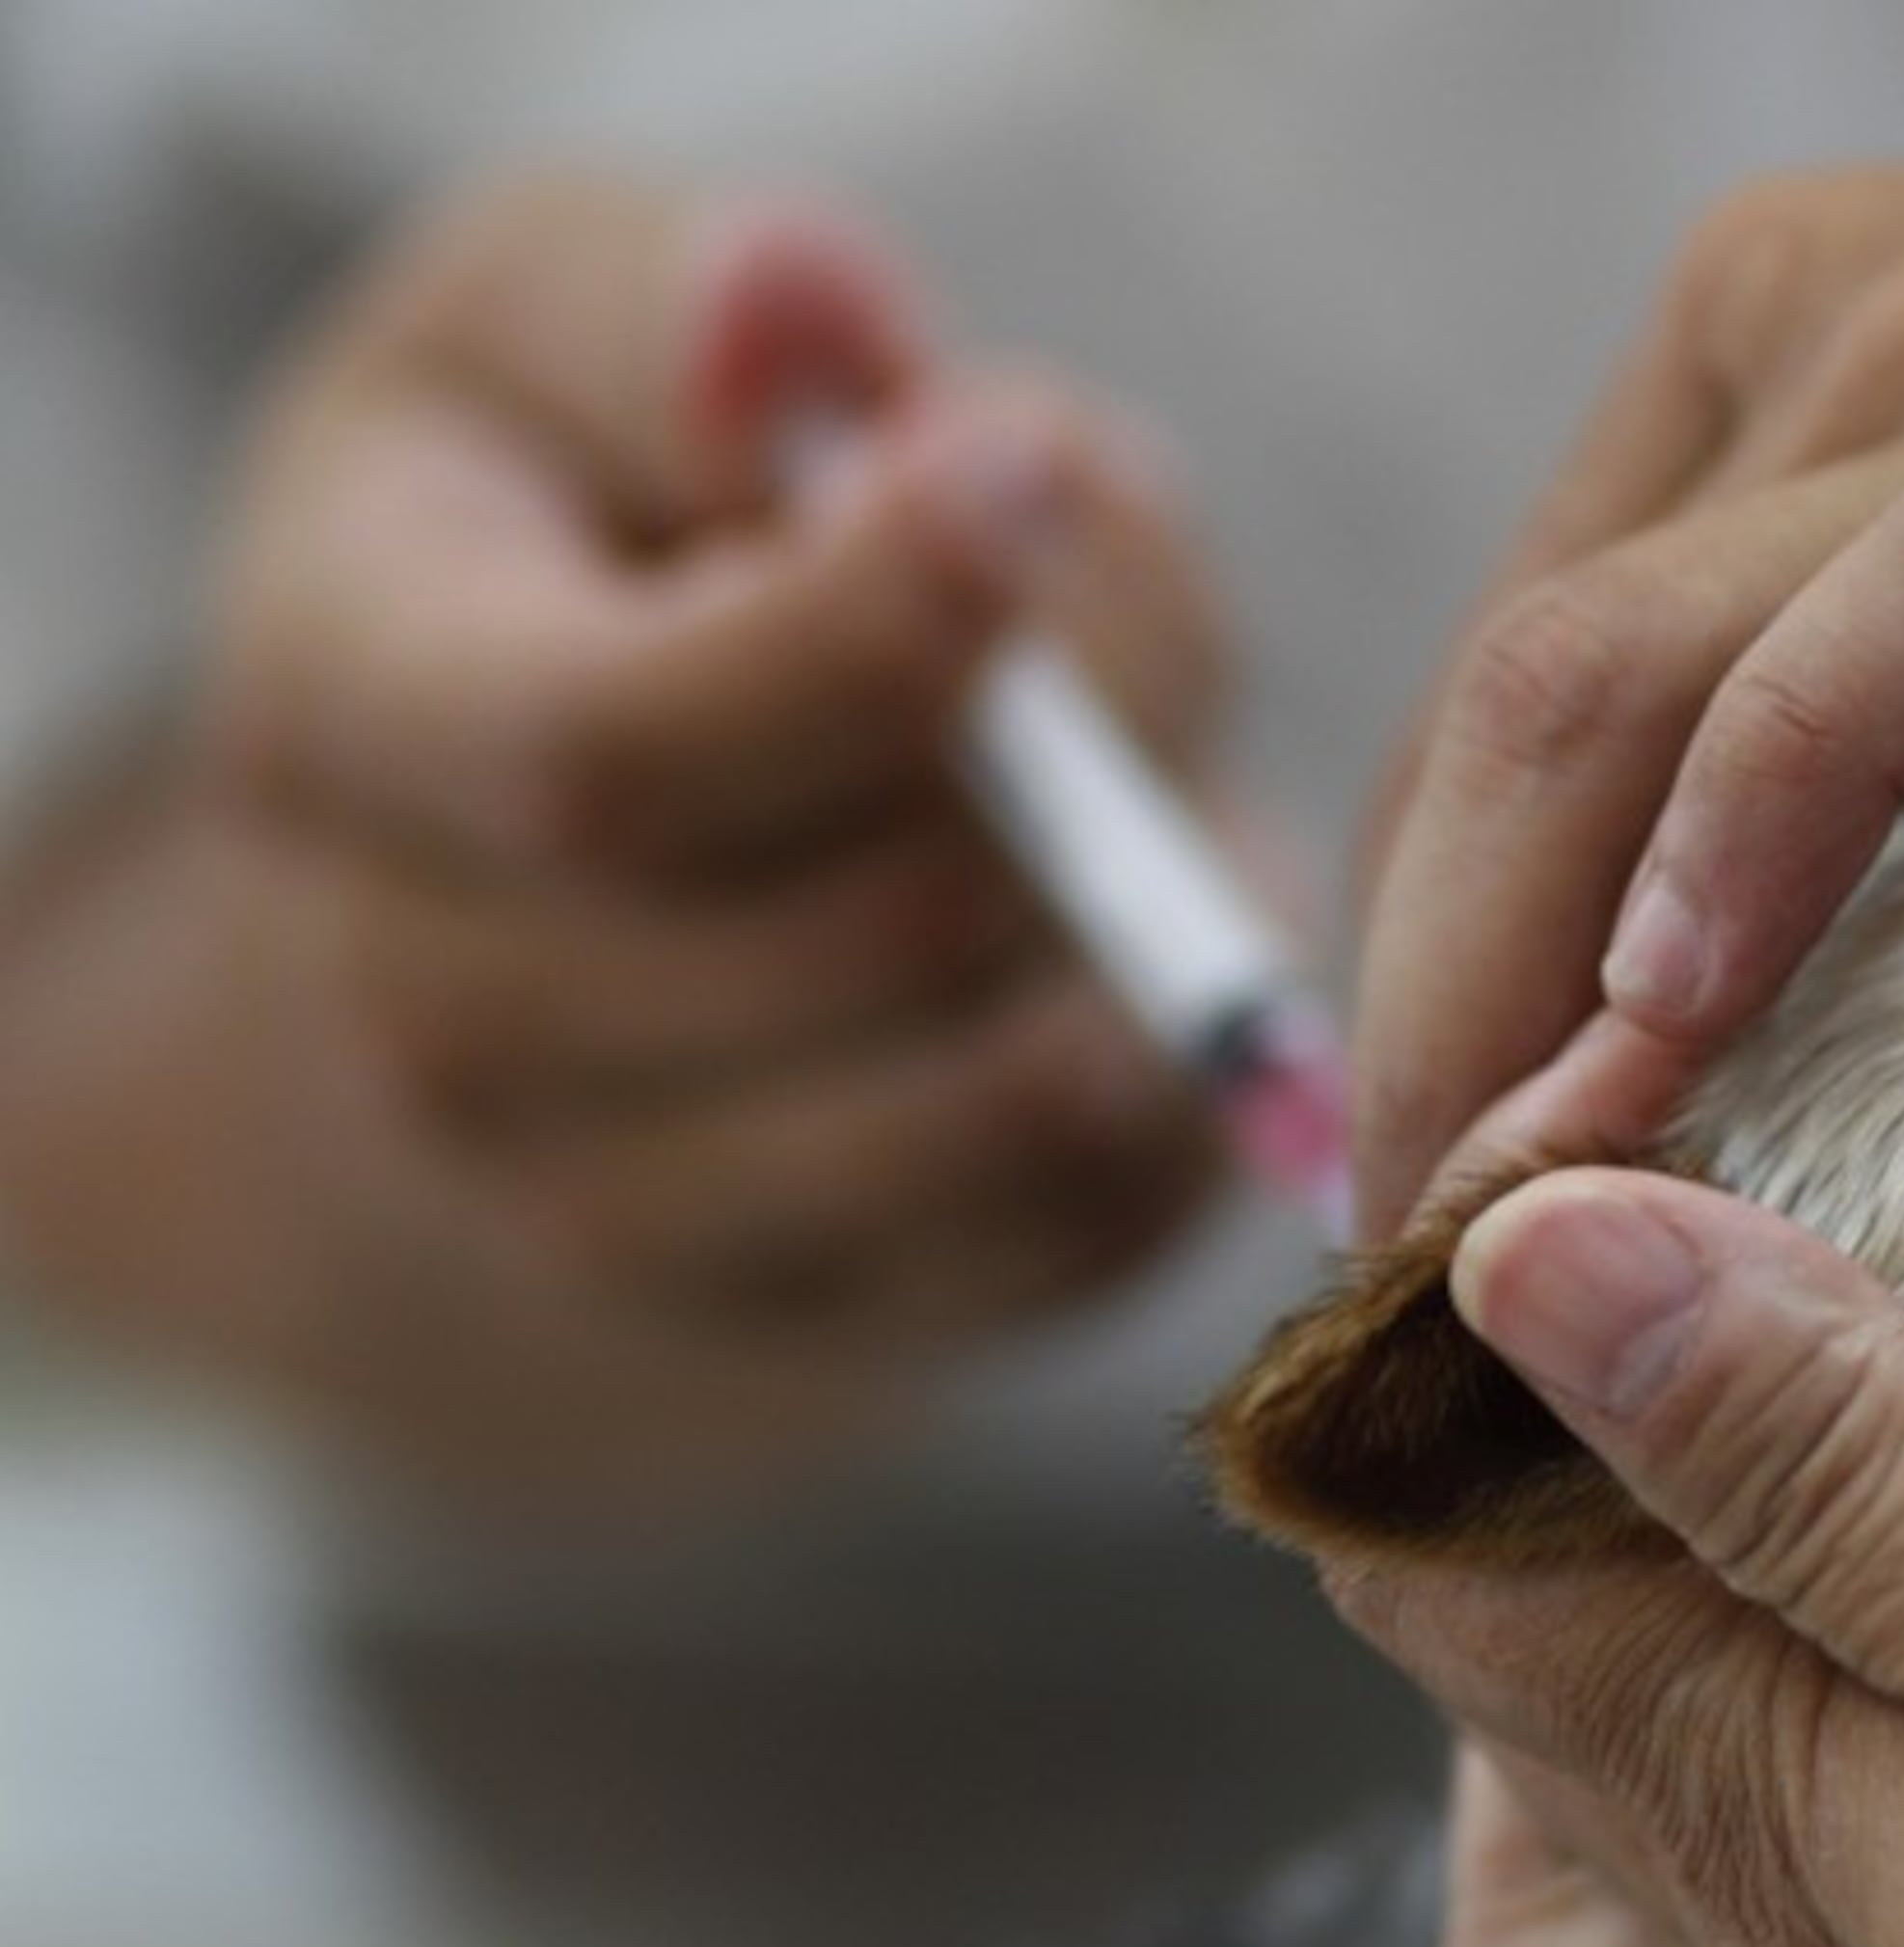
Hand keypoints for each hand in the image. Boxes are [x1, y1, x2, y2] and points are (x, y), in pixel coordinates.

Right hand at [17, 175, 1236, 1492]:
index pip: (615, 754)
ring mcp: (629, 1211)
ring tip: (1123, 752)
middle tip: (1113, 571)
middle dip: (1093, 725)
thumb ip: (683, 313)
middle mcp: (446, 1021)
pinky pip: (1112, 1208)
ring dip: (1165, 899)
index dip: (872, 630)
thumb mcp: (564, 326)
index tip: (1033, 461)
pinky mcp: (837, 1311)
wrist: (557, 830)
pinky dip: (1191, 1054)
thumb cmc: (583, 517)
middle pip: (885, 921)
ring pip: (1026, 1092)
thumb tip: (802, 319)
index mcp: (346, 731)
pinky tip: (1129, 917)